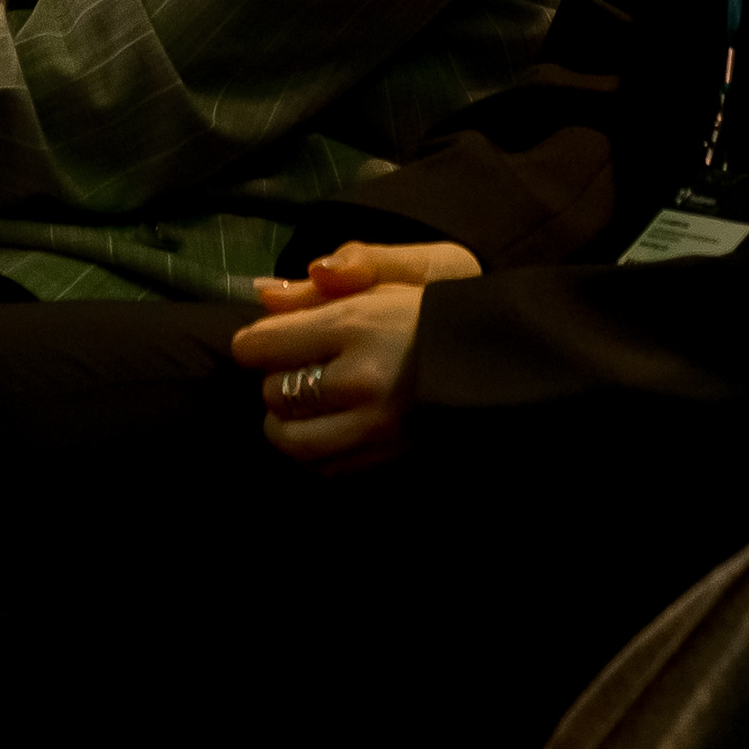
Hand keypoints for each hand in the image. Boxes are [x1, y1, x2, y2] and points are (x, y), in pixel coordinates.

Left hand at [230, 240, 479, 469]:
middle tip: (298, 367)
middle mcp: (361, 380)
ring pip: (290, 439)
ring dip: (286, 423)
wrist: (493, 364)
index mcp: (356, 325)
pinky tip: (328, 428)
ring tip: (305, 404)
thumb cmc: (430, 313)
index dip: (255, 342)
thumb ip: (317, 289)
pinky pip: (322, 467)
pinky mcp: (385, 458)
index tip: (267, 339)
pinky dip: (313, 449)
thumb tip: (262, 293)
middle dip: (276, 379)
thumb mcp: (380, 282)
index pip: (262, 344)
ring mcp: (373, 427)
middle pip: (273, 392)